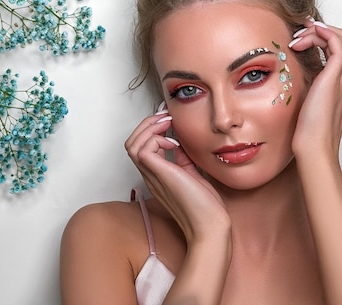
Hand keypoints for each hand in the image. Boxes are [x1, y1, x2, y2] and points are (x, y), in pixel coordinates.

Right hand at [125, 108, 229, 242]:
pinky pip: (143, 149)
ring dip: (149, 128)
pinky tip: (174, 143)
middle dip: (146, 124)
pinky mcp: (159, 175)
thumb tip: (180, 142)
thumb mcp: (192, 174)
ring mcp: (152, 176)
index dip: (150, 129)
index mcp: (156, 175)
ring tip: (168, 123)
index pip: (140, 147)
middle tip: (166, 116)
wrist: (210, 226)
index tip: (169, 119)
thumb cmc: (205, 206)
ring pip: (132, 144)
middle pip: (131, 143)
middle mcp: (150, 175)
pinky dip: (157, 139)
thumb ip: (183, 158)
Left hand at [287, 17, 341, 158]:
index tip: (301, 36)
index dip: (322, 36)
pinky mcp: (336, 77)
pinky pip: (336, 43)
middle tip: (299, 30)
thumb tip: (290, 74)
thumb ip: (306, 86)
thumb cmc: (308, 131)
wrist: (315, 147)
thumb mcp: (306, 102)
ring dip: (317, 31)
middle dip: (321, 29)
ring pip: (341, 37)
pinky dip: (320, 34)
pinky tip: (301, 40)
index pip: (340, 48)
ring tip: (296, 38)